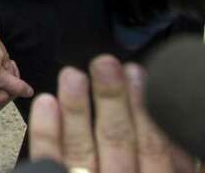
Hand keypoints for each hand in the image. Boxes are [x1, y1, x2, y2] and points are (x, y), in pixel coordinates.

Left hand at [29, 56, 194, 172]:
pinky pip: (50, 161)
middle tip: (105, 64)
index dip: (145, 110)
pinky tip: (46, 103)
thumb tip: (173, 123)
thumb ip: (178, 161)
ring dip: (78, 110)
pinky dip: (46, 133)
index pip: (154, 147)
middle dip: (111, 101)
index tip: (138, 73)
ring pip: (82, 149)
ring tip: (73, 75)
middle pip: (118, 143)